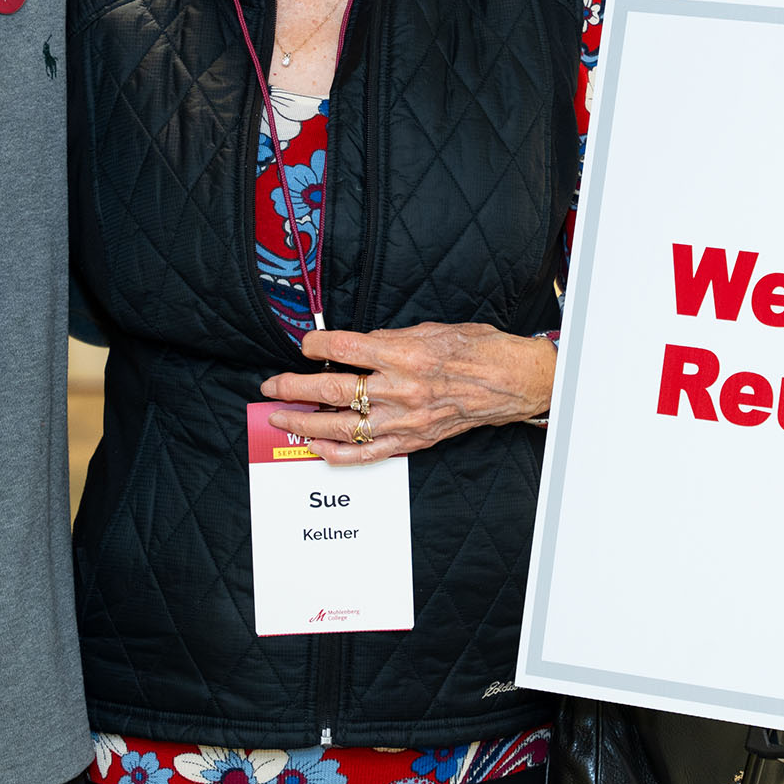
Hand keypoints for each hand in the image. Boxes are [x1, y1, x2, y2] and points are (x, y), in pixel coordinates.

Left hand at [263, 324, 555, 463]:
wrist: (511, 382)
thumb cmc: (477, 351)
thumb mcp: (430, 330)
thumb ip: (389, 340)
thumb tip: (354, 346)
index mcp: (404, 353)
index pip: (344, 347)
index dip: (315, 345)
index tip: (304, 344)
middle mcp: (400, 388)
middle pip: (333, 389)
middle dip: (295, 387)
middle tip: (272, 385)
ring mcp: (404, 419)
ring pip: (342, 426)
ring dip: (305, 423)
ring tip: (281, 417)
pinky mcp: (412, 440)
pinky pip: (366, 453)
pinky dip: (337, 453)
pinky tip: (317, 447)